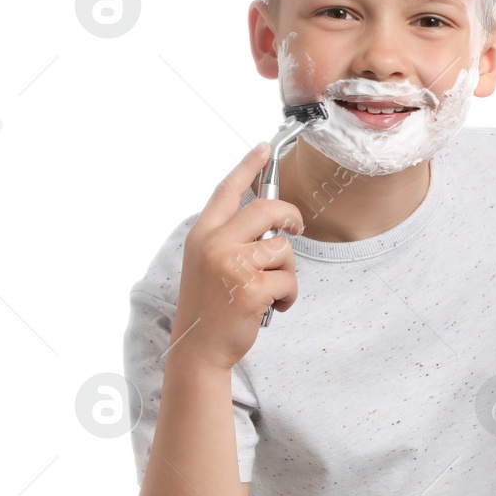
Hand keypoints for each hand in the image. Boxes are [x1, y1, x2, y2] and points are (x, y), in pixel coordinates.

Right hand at [169, 143, 303, 371]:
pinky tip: (271, 307)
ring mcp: (233, 265)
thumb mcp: (208, 263)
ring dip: (287, 272)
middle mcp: (215, 244)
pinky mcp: (252, 287)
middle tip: (296, 228)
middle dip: (290, 216)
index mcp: (202, 235)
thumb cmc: (209, 306)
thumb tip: (272, 221)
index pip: (227, 190)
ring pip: (283, 249)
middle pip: (267, 209)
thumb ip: (231, 238)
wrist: (199, 348)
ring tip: (270, 291)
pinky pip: (289, 280)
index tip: (264, 147)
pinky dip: (288, 296)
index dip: (247, 166)